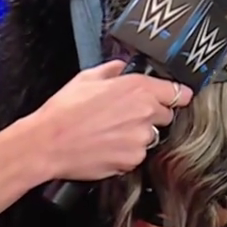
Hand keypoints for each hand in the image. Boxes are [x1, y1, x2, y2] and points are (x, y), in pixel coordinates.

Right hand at [30, 61, 189, 181]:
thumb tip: (122, 66)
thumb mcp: (87, 78)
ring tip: (110, 133)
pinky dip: (126, 153)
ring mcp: (140, 139)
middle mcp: (144, 113)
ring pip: (150, 137)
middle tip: (125, 116)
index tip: (176, 98)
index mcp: (137, 88)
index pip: (178, 92)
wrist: (47, 143)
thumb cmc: (63, 111)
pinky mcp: (132, 160)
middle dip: (151, 116)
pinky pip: (137, 155)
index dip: (177, 96)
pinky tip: (107, 146)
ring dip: (137, 135)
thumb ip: (112, 70)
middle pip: (165, 116)